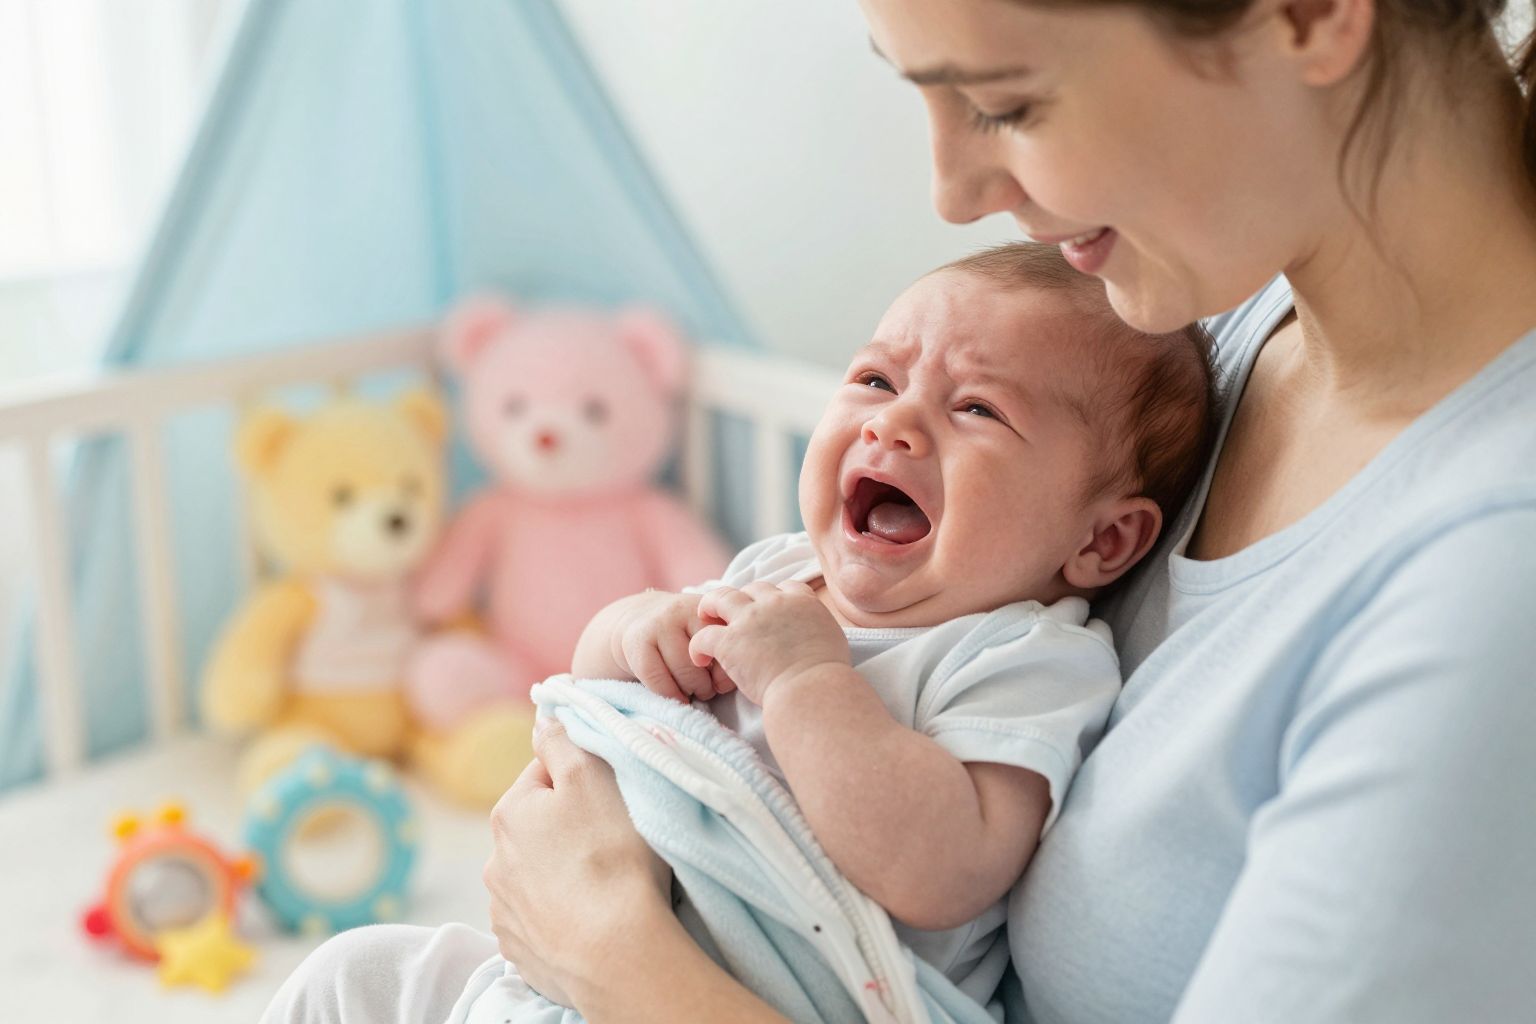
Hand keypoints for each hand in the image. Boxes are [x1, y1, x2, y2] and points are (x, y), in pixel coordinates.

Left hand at [484, 720, 672, 1008]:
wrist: (614, 951)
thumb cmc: (610, 855)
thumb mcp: (593, 777)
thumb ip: (562, 741)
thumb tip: (541, 718)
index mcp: (509, 813)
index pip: (545, 775)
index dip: (583, 779)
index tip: (612, 797)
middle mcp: (494, 861)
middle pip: (539, 827)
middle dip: (569, 828)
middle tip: (613, 839)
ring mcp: (504, 910)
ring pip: (536, 874)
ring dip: (561, 872)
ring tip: (603, 883)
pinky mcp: (519, 949)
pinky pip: (539, 918)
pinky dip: (558, 914)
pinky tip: (588, 916)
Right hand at [615, 592, 734, 702]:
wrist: (635, 617)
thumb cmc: (681, 635)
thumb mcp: (704, 630)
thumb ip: (723, 646)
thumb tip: (735, 676)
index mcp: (707, 607)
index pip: (726, 643)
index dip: (727, 669)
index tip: (721, 680)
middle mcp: (682, 610)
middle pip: (705, 658)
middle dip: (709, 683)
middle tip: (706, 690)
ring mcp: (658, 623)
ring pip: (684, 671)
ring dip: (691, 690)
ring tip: (691, 692)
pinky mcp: (636, 641)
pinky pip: (657, 678)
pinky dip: (670, 695)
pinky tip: (675, 697)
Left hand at [688, 580, 849, 704]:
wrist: (811, 689)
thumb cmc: (826, 676)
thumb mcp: (832, 639)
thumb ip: (817, 628)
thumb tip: (812, 636)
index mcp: (802, 602)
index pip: (786, 587)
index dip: (775, 596)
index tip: (770, 608)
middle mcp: (775, 603)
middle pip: (753, 588)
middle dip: (744, 598)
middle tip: (737, 612)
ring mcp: (750, 620)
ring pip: (720, 598)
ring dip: (710, 605)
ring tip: (704, 616)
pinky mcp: (730, 642)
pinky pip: (704, 635)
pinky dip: (698, 645)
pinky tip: (699, 657)